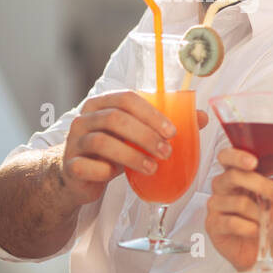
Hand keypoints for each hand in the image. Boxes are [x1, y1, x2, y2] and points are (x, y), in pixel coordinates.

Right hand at [58, 90, 207, 206]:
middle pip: (115, 119)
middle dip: (146, 136)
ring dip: (131, 155)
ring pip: (101, 142)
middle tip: (167, 152)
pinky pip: (86, 166)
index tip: (172, 132)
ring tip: (152, 167)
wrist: (81, 174)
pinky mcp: (70, 165)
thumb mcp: (138, 134)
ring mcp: (74, 141)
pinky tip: (117, 174)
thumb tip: (202, 117)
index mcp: (102, 104)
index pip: (127, 98)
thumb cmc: (114, 149)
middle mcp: (85, 119)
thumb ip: (166, 124)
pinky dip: (105, 171)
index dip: (151, 114)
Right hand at [205, 148, 272, 270]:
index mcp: (234, 175)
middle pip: (234, 176)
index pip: (226, 157)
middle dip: (262, 186)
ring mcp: (215, 206)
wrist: (260, 247)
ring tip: (266, 221)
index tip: (254, 162)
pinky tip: (255, 230)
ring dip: (259, 213)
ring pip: (237, 202)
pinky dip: (249, 227)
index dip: (237, 156)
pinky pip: (231, 223)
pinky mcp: (213, 225)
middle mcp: (221, 188)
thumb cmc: (263, 218)